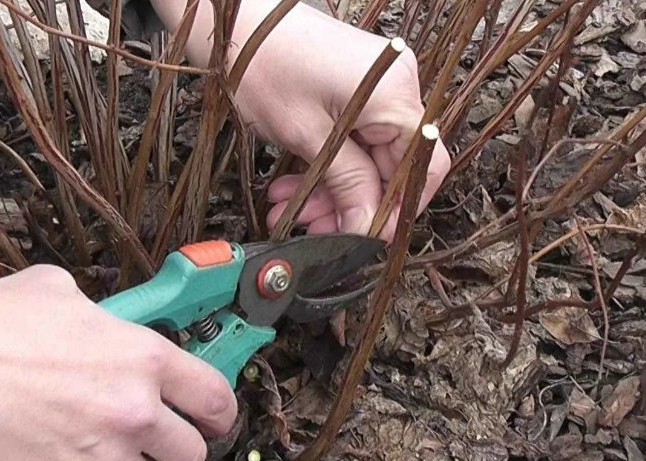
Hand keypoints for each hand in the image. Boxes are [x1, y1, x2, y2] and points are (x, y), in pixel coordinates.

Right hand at [0, 260, 236, 460]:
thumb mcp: (60, 292)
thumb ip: (102, 316)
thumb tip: (105, 324)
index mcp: (143, 358)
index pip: (216, 399)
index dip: (217, 414)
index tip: (209, 421)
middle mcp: (134, 412)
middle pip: (192, 456)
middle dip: (175, 453)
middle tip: (152, 448)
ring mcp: (101, 460)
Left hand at [240, 6, 450, 239]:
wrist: (234, 25)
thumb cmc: (264, 66)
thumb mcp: (307, 137)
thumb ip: (346, 184)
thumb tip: (368, 227)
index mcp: (394, 94)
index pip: (424, 166)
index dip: (398, 209)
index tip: (366, 236)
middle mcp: (396, 87)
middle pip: (391, 167)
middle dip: (350, 204)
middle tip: (314, 230)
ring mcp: (377, 88)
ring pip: (367, 160)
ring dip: (330, 191)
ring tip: (289, 211)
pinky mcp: (356, 91)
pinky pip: (352, 141)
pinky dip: (326, 167)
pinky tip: (292, 188)